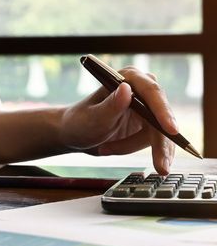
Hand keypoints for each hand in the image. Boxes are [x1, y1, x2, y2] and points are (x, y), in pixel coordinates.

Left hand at [59, 66, 177, 174]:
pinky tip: (112, 149)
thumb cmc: (79, 122)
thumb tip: (127, 89)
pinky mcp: (148, 124)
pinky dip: (133, 149)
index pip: (152, 92)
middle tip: (161, 167)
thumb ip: (111, 105)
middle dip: (159, 143)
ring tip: (106, 149)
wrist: (74, 135)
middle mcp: (140, 89)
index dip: (163, 111)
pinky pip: (153, 141)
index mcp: (127, 78)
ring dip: (132, 146)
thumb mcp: (93, 117)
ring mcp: (146, 107)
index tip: (171, 130)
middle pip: (161, 116)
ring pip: (159, 133)